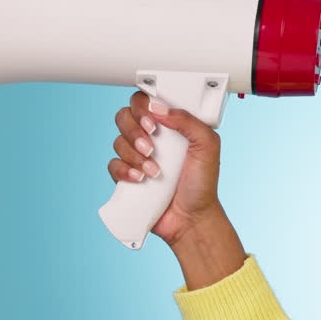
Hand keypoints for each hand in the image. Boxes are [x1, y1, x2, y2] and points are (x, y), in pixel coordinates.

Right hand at [106, 89, 222, 247]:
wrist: (192, 217)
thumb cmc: (203, 182)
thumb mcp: (208, 146)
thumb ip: (188, 121)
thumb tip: (159, 108)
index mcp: (169, 125)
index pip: (145, 102)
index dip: (142, 106)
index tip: (152, 122)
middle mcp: (151, 137)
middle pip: (124, 116)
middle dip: (134, 130)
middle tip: (151, 147)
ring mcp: (137, 156)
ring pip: (117, 141)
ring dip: (134, 155)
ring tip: (154, 171)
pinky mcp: (127, 176)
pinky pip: (112, 165)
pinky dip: (124, 171)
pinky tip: (140, 179)